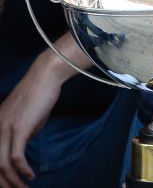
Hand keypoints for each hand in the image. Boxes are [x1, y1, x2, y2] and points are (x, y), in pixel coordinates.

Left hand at [0, 53, 66, 187]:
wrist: (45, 77)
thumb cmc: (38, 96)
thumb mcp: (26, 119)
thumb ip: (21, 135)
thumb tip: (22, 150)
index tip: (8, 183)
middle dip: (3, 182)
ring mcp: (5, 129)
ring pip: (2, 164)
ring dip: (13, 180)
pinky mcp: (19, 129)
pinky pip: (16, 157)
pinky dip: (23, 169)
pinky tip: (30, 175)